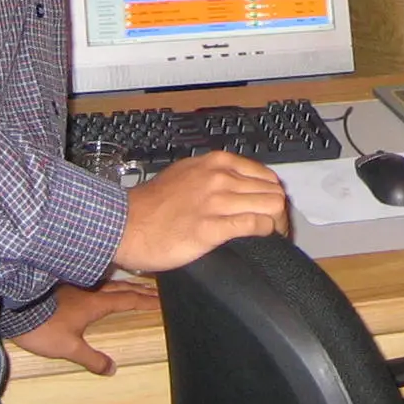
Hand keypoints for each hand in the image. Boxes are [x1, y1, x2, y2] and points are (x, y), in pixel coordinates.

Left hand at [12, 280, 158, 374]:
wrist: (16, 308)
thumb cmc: (45, 328)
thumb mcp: (69, 348)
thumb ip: (91, 358)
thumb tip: (112, 369)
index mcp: (96, 303)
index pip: (128, 300)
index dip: (146, 301)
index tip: (162, 300)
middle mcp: (91, 291)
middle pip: (122, 288)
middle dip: (140, 289)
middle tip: (157, 290)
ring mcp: (78, 286)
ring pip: (108, 282)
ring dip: (125, 283)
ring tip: (135, 283)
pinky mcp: (65, 286)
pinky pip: (94, 281)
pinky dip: (107, 282)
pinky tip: (101, 285)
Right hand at [112, 149, 288, 273]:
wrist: (125, 223)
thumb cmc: (153, 204)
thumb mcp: (188, 174)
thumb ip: (214, 175)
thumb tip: (238, 186)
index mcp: (217, 162)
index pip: (267, 176)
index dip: (274, 195)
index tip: (271, 211)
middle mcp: (220, 177)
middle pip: (273, 192)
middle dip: (279, 212)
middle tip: (275, 228)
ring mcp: (216, 201)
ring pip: (270, 207)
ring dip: (276, 225)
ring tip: (271, 237)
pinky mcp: (211, 228)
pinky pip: (255, 226)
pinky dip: (264, 233)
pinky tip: (259, 240)